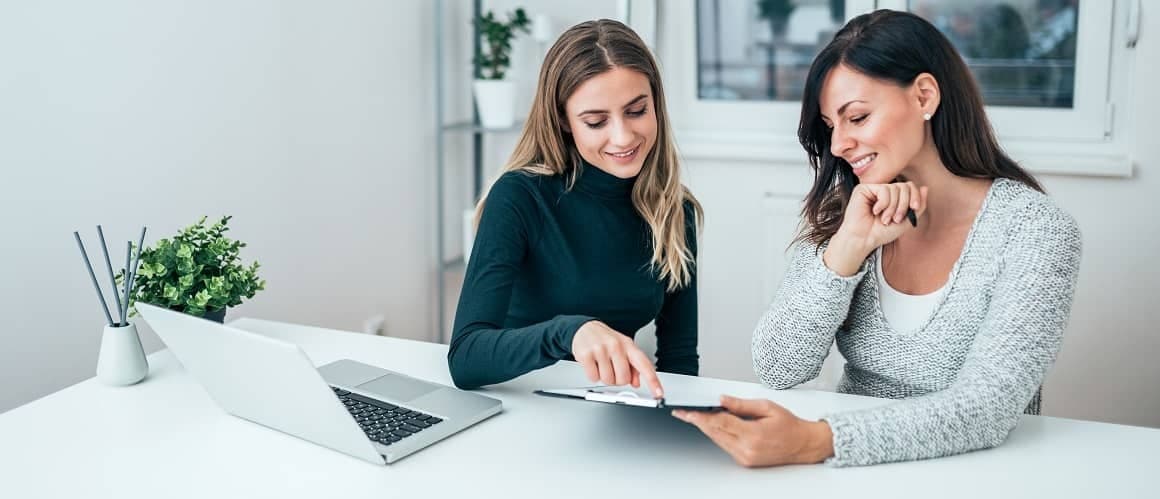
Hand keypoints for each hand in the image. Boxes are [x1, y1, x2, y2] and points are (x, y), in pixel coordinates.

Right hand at [571, 320, 663, 397]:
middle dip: (618, 380)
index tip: (659, 393)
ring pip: (608, 380)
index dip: (653, 381)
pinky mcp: (586, 354)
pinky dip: (593, 375)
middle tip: (612, 370)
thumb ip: (633, 366)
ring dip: (605, 378)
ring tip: (602, 365)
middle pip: (623, 379)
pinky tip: (593, 364)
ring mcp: (601, 349)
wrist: (585, 328)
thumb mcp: (623, 348)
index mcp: (628, 345)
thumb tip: (636, 383)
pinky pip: (594, 377)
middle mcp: (616, 346)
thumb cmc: (606, 340)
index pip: (644, 365)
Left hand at [672, 395, 832, 466]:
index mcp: (753, 435)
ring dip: (708, 427)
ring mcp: (745, 457)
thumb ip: (741, 404)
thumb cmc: (789, 425)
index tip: (687, 412)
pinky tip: (716, 423)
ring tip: (698, 414)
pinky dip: (719, 433)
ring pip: (718, 439)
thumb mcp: (766, 407)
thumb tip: (721, 400)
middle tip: (685, 411)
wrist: (803, 445)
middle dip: (699, 421)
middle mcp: (747, 449)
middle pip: (715, 433)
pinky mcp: (744, 461)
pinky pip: (725, 445)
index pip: (719, 423)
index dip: (701, 416)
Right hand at [824, 182, 927, 275]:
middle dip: (904, 204)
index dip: (915, 196)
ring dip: (893, 207)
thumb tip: (925, 187)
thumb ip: (919, 205)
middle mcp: (883, 191)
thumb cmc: (881, 233)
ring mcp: (874, 189)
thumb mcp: (907, 220)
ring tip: (885, 219)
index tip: (914, 208)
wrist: (864, 240)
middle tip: (896, 219)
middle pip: (904, 186)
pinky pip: (884, 189)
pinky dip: (883, 204)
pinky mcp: (864, 189)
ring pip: (895, 188)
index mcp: (893, 197)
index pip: (910, 187)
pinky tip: (874, 211)